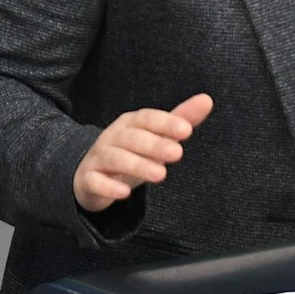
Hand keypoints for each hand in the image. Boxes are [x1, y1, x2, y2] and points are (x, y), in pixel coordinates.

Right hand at [72, 94, 211, 212]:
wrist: (90, 174)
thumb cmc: (131, 153)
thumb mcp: (156, 137)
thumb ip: (180, 120)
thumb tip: (206, 100)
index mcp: (130, 123)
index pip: (147, 118)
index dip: (165, 123)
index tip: (186, 130)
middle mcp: (113, 137)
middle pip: (132, 138)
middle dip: (155, 145)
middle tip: (177, 153)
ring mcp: (98, 157)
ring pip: (115, 158)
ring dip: (137, 165)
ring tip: (160, 174)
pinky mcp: (88, 179)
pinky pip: (95, 181)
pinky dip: (109, 187)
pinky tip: (125, 193)